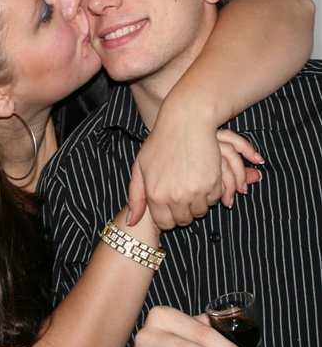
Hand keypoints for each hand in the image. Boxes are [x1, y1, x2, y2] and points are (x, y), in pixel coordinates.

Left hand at [127, 122, 263, 229]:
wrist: (185, 123)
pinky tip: (203, 178)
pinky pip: (214, 199)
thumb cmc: (160, 143)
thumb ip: (135, 197)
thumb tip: (131, 222)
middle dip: (183, 211)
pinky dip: (210, 193)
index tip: (170, 206)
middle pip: (184, 220)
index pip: (165, 224)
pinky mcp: (213, 182)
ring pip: (200, 211)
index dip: (168, 217)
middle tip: (182, 195)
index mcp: (155, 194)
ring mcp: (195, 190)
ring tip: (191, 185)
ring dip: (197, 203)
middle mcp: (175, 196)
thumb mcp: (140, 167)